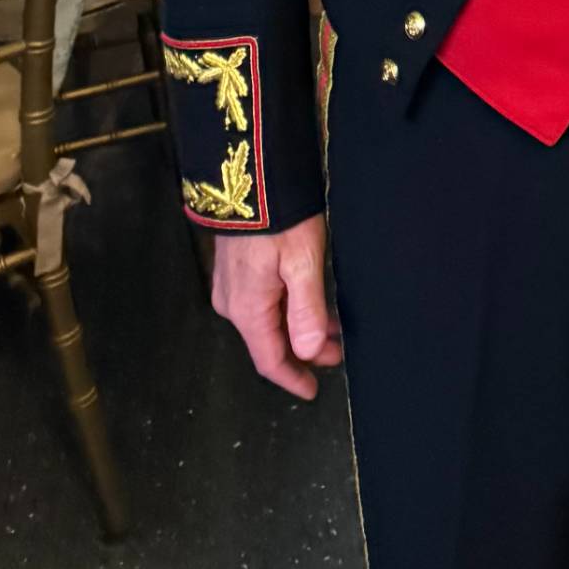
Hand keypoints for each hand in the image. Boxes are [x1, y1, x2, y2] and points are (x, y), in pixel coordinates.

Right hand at [211, 215, 342, 398]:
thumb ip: (306, 309)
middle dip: (303, 352)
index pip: (270, 360)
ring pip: (268, 321)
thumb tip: (310, 351)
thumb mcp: (302, 263)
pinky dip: (287, 310)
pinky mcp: (236, 269)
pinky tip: (309, 303)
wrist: (250, 177)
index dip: (293, 378)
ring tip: (331, 329)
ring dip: (298, 329)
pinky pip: (263, 302)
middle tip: (336, 352)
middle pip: (269, 341)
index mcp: (248, 309)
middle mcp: (233, 304)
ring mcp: (231, 286)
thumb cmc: (279, 219)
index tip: (313, 391)